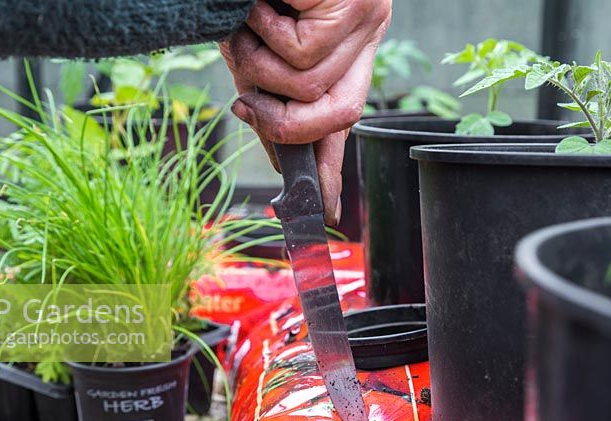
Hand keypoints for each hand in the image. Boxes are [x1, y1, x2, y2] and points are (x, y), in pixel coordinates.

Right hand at [220, 0, 391, 224]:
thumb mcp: (257, 45)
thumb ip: (267, 90)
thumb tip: (272, 142)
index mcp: (343, 48)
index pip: (342, 119)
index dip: (333, 167)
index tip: (331, 210)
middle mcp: (362, 37)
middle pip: (340, 115)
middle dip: (282, 125)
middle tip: (244, 106)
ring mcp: (366, 19)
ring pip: (312, 86)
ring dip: (258, 66)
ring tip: (245, 29)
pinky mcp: (357, 2)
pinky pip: (303, 52)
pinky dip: (265, 33)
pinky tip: (262, 4)